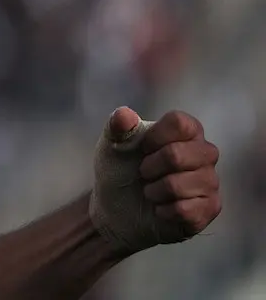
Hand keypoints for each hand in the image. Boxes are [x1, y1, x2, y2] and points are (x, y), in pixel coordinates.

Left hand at [89, 107, 220, 253]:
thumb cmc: (122, 167)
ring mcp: (210, 181)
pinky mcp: (210, 208)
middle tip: (143, 173)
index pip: (180, 123)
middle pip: (177, 155)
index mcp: (187, 130)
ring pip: (178, 185)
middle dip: (149, 167)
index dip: (153, 137)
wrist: (118, 206)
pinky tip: (160, 207)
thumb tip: (124, 114)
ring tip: (150, 190)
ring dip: (153, 191)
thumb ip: (118, 124)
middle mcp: (205, 153)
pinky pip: (184, 210)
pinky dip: (162, 210)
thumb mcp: (114, 142)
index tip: (141, 148)